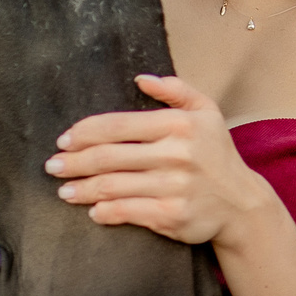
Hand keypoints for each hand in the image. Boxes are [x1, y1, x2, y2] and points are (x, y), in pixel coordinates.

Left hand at [48, 74, 270, 245]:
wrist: (242, 204)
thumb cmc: (216, 155)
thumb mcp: (207, 112)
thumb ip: (176, 90)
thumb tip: (141, 79)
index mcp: (179, 125)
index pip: (117, 125)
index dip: (84, 132)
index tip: (64, 140)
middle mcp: (176, 154)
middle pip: (108, 157)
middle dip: (73, 162)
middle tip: (53, 166)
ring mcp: (173, 186)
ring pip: (112, 186)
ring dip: (82, 189)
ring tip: (64, 190)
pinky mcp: (172, 215)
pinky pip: (128, 211)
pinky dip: (105, 211)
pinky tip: (93, 210)